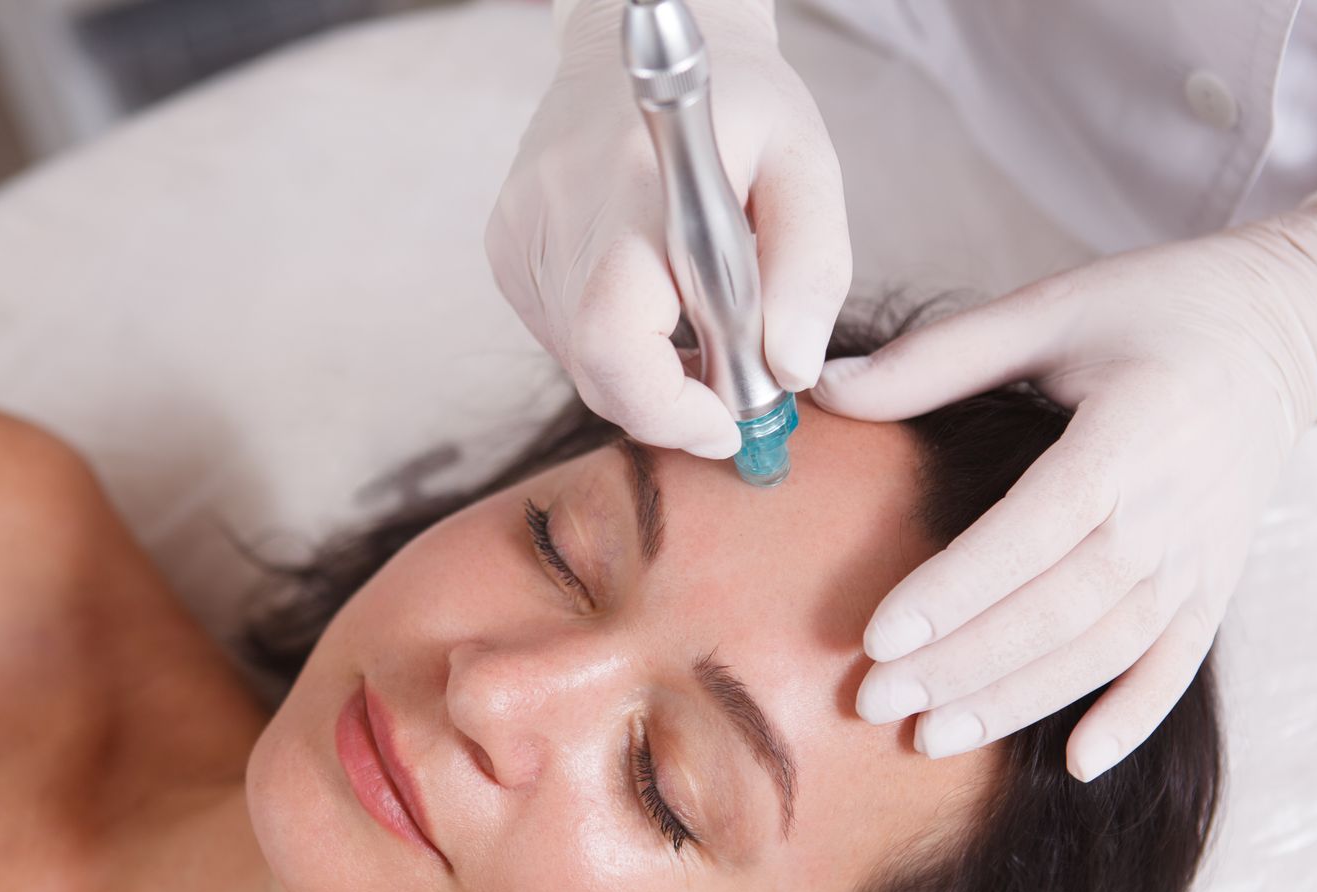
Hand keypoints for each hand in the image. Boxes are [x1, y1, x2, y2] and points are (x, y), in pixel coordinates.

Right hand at [487, 0, 850, 457]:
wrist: (635, 43)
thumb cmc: (738, 106)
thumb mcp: (806, 166)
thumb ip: (810, 270)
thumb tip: (789, 370)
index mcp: (637, 188)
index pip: (616, 340)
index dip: (669, 408)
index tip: (728, 423)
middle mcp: (560, 214)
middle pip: (597, 368)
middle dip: (670, 403)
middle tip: (728, 387)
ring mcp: (521, 234)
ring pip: (582, 362)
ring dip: (646, 371)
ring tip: (696, 318)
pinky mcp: (506, 247)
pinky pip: (562, 336)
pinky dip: (614, 342)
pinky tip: (649, 294)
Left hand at [813, 188, 1316, 778]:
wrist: (1288, 329)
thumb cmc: (1157, 310)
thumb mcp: (1050, 308)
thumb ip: (936, 358)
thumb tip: (820, 386)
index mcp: (1128, 435)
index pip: (1033, 531)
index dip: (957, 590)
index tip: (879, 637)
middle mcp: (1171, 509)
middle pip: (1059, 607)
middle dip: (963, 663)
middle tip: (873, 700)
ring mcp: (1200, 557)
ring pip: (1104, 650)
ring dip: (1019, 701)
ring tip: (932, 735)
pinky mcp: (1216, 586)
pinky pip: (1175, 667)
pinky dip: (1130, 719)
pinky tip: (1074, 765)